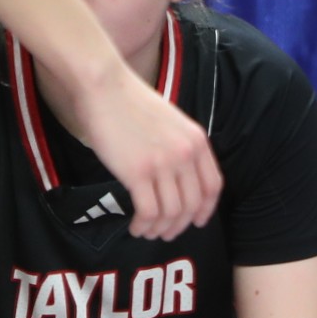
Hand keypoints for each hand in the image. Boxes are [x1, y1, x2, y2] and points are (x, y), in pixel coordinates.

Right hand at [68, 68, 221, 239]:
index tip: (195, 222)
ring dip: (159, 229)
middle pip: (192, 204)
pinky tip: (135, 227)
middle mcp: (185, 154)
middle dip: (179, 225)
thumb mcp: (170, 120)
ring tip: (146, 231)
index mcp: (196, 141)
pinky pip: (148, 212)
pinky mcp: (137, 172)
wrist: (103, 84)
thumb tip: (176, 179)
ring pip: (171, 213)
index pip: (212, 186)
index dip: (206, 210)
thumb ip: (179, 146)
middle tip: (165, 233)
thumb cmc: (129, 100)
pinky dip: (143, 225)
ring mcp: (163, 164)